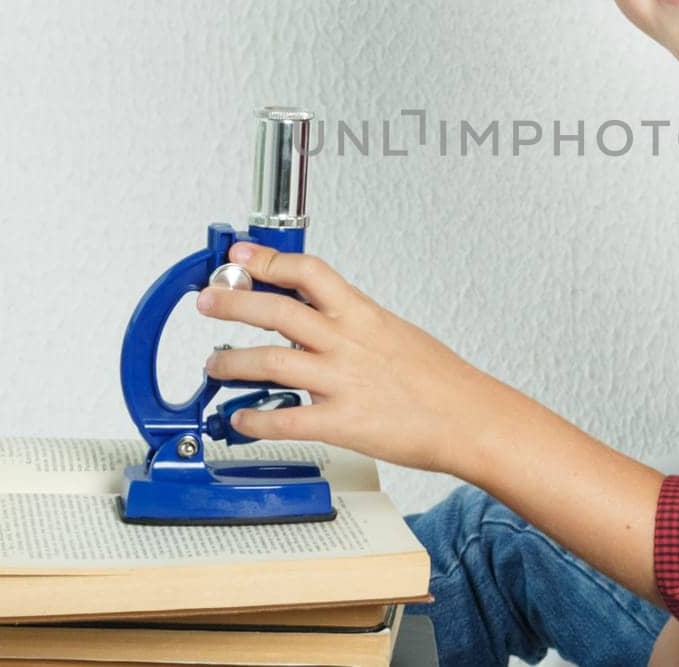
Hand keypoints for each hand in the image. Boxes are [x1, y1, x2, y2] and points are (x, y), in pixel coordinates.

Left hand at [196, 241, 503, 475]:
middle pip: (277, 311)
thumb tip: (319, 314)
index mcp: (362, 315)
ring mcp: (342, 382)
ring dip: (232, 363)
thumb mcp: (395, 332)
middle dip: (233, 302)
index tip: (241, 256)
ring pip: (271, 362)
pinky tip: (240, 421)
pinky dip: (254, 420)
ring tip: (215, 365)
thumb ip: (354, 323)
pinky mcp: (342, 422)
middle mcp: (348, 343)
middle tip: (208, 300)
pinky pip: (285, 419)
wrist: (470, 419)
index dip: (268, 260)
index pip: (308, 272)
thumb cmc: (441, 381)